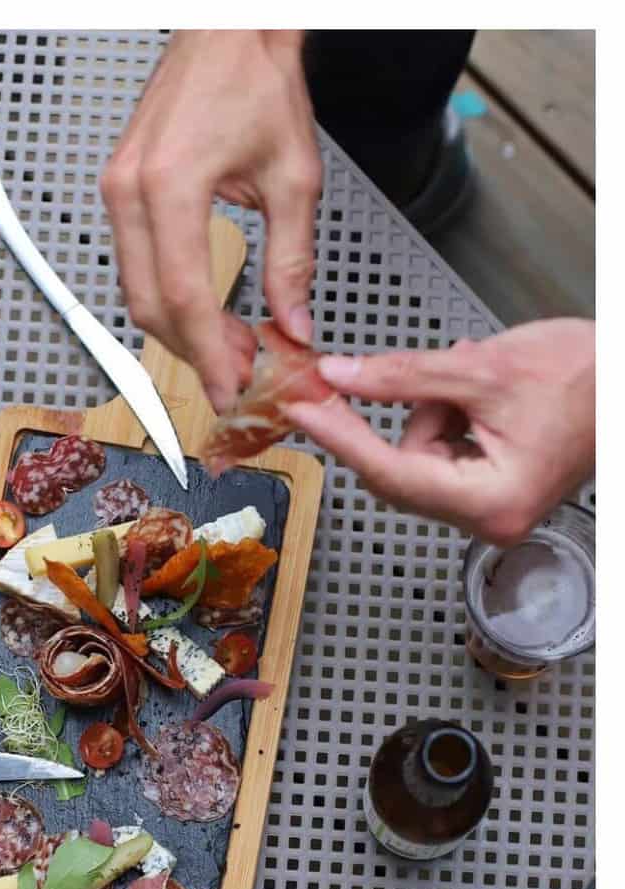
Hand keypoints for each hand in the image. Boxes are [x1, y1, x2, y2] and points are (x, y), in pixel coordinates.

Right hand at [101, 30, 321, 411]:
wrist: (224, 32)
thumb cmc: (254, 80)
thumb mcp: (293, 175)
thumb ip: (292, 258)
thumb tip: (292, 320)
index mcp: (171, 185)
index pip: (184, 294)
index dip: (207, 351)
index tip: (230, 386)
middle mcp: (129, 192)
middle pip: (149, 304)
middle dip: (192, 349)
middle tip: (236, 373)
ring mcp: (115, 192)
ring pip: (135, 290)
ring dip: (179, 327)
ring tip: (226, 344)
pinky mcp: (116, 191)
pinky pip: (133, 262)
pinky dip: (166, 295)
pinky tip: (201, 308)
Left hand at [282, 319, 594, 544]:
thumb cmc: (591, 375)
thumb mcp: (482, 366)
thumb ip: (401, 377)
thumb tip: (340, 378)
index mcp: (492, 500)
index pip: (389, 471)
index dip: (340, 436)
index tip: (301, 411)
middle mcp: (491, 519)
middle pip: (400, 471)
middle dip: (405, 417)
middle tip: (390, 376)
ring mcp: (493, 509)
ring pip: (419, 459)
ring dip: (432, 413)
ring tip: (476, 380)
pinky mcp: (495, 491)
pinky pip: (443, 455)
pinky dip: (448, 419)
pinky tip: (477, 395)